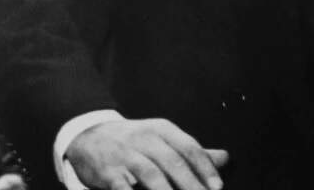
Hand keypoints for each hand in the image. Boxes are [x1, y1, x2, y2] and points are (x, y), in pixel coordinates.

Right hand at [65, 118, 228, 189]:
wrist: (88, 136)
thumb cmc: (134, 141)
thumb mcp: (162, 138)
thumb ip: (191, 151)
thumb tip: (225, 158)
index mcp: (162, 130)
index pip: (189, 147)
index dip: (205, 168)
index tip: (218, 188)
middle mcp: (145, 139)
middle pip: (174, 162)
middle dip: (192, 185)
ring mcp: (126, 155)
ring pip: (151, 174)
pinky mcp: (108, 172)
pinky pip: (123, 187)